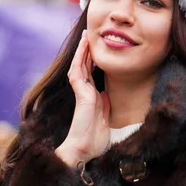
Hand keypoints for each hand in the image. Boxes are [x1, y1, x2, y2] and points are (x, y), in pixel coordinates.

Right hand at [56, 30, 110, 166]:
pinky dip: (80, 60)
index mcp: (91, 97)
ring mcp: (82, 93)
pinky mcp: (82, 96)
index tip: (94, 47)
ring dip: (82, 51)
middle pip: (84, 66)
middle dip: (86, 51)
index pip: (90, 73)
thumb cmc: (93, 140)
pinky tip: (83, 49)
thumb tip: (106, 95)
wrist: (84, 151)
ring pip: (79, 66)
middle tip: (88, 35)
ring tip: (86, 37)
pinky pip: (78, 73)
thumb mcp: (104, 117)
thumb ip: (104, 105)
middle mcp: (85, 93)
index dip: (92, 59)